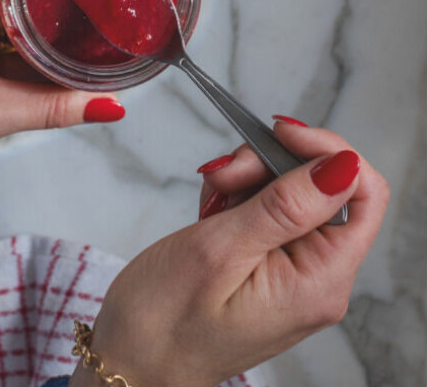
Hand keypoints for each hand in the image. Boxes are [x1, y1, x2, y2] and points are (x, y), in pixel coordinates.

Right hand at [71, 122, 388, 386]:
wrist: (130, 363)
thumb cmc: (163, 319)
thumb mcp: (219, 250)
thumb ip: (284, 205)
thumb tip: (342, 165)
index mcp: (319, 282)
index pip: (363, 192)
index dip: (326, 150)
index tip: (276, 130)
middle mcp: (320, 280)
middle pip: (321, 187)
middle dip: (268, 164)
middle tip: (220, 176)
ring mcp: (297, 275)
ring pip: (291, 193)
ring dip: (247, 180)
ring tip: (209, 203)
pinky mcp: (273, 270)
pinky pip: (270, 213)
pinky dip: (238, 198)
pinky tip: (210, 214)